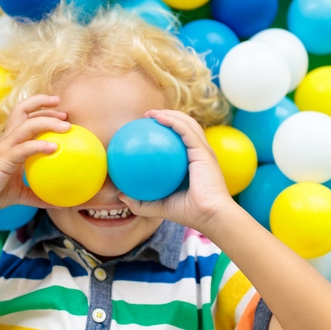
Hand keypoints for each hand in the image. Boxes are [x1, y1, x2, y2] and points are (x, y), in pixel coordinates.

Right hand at [0, 94, 69, 216]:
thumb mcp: (21, 193)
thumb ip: (38, 194)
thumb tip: (59, 203)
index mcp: (11, 143)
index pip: (25, 117)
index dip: (41, 110)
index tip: (61, 114)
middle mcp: (7, 140)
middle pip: (22, 109)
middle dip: (42, 103)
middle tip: (64, 112)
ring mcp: (4, 148)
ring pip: (26, 124)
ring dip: (47, 121)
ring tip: (66, 126)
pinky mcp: (3, 159)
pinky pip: (24, 148)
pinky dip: (39, 145)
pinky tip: (55, 148)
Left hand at [117, 110, 237, 234]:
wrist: (209, 216)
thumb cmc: (188, 213)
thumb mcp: (159, 207)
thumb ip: (141, 202)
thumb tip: (120, 196)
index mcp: (194, 162)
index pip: (182, 140)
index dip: (167, 130)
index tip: (147, 129)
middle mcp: (200, 153)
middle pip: (186, 126)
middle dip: (168, 116)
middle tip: (147, 117)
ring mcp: (204, 150)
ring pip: (188, 123)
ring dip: (169, 114)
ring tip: (151, 113)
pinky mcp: (203, 151)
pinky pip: (186, 131)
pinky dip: (173, 121)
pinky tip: (158, 117)